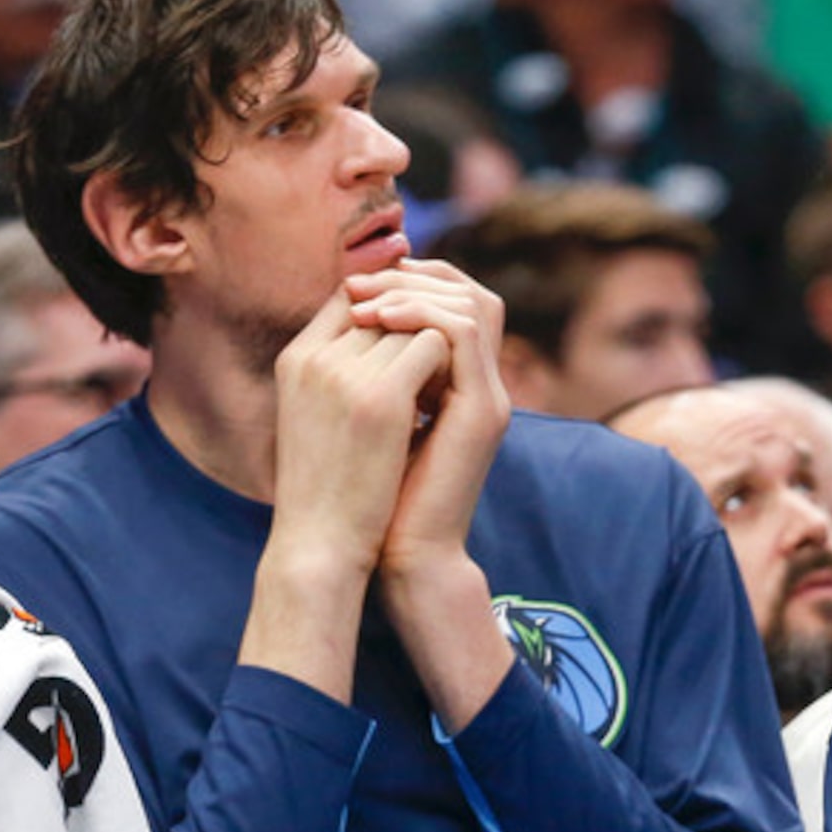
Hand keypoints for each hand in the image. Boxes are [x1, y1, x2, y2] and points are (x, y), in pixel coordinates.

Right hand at [268, 285, 449, 578]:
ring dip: (435, 352)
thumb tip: (388, 344)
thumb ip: (340, 376)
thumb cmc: (324, 494)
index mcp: (295, 359)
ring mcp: (345, 373)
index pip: (349, 297)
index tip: (417, 336)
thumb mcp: (317, 421)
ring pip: (414, 321)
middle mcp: (316, 356)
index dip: (390, 308)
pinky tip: (444, 404)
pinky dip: (449, 367)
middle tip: (433, 377)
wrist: (319, 548)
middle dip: (416, 333)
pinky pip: (434, 344)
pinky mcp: (380, 397)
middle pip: (386, 303)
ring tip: (437, 394)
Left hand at [352, 260, 508, 577]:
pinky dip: (419, 316)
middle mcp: (483, 386)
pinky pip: (462, 333)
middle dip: (412, 275)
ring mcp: (489, 397)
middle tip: (358, 282)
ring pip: (471, 303)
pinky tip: (376, 322)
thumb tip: (342, 324)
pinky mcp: (483, 412)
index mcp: (460, 387)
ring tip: (363, 301)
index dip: (407, 280)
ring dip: (412, 291)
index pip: (453, 302)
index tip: (353, 284)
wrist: (403, 555)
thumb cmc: (376, 498)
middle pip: (471, 292)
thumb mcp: (370, 421)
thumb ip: (373, 375)